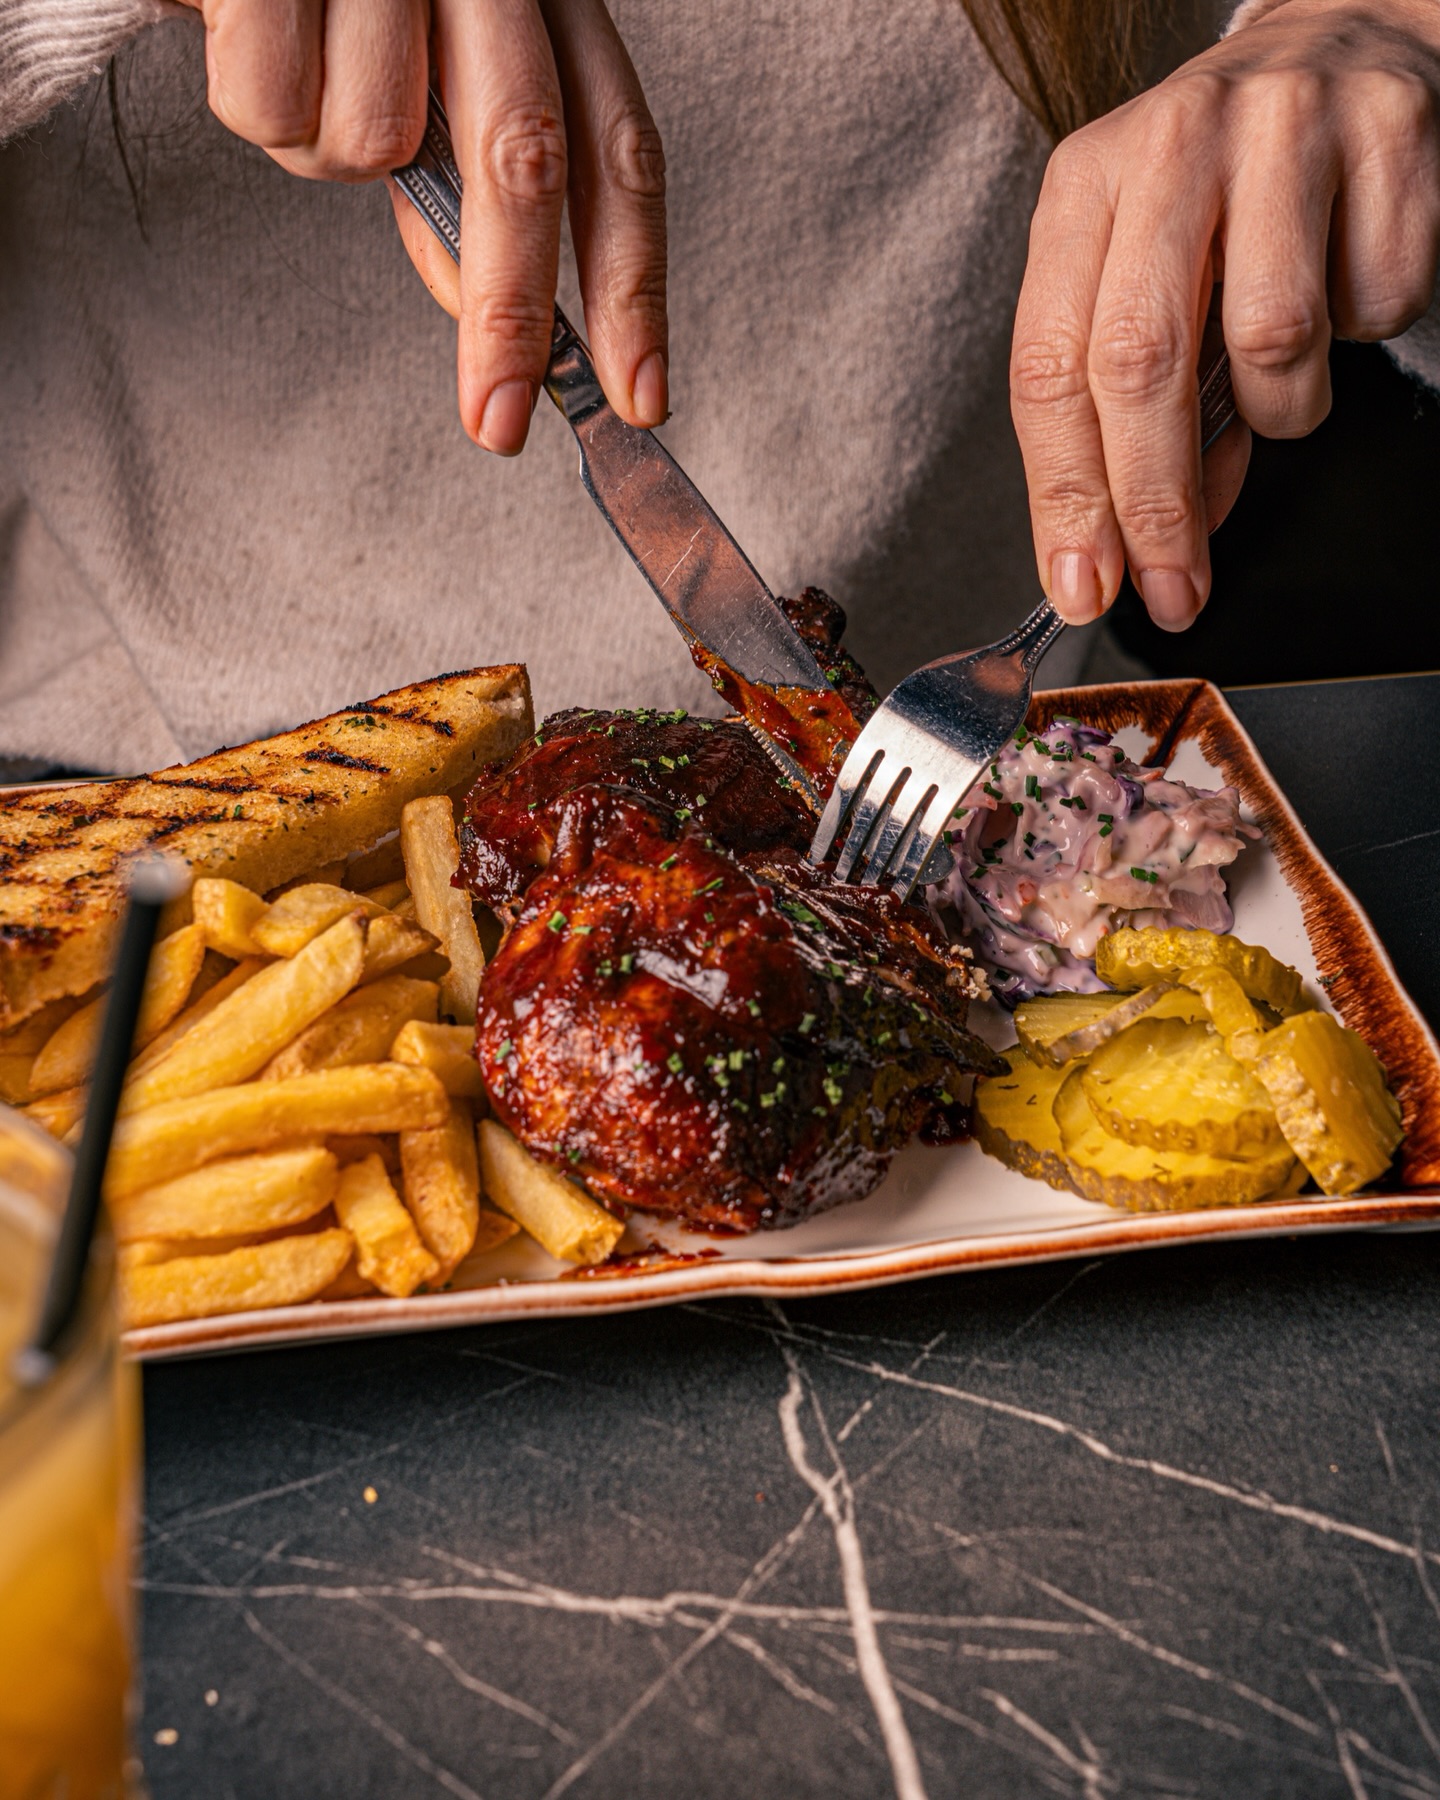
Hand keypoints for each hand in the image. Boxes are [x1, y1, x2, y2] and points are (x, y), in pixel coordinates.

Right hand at [181, 0, 666, 454]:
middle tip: (501, 420)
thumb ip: (469, 183)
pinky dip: (257, 104)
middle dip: (512, 312)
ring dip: (327, 151)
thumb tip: (481, 310)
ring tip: (305, 70)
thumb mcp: (432, 77)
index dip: (635, 283)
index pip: (619, 150)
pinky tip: (250, 36)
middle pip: (526, 161)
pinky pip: (280, 107)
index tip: (637, 396)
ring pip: (374, 141)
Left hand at [1011, 0, 1439, 630]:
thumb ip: (1134, 407)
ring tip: (1286, 386)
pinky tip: (1346, 292)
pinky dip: (1365, 334)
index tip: (1083, 585)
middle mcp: (1171, 145)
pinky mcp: (1388, 129)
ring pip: (1273, 339)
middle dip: (1156, 501)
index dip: (1066, 494)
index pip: (1048, 365)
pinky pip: (1375, 301)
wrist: (1346, 37)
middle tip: (1176, 584)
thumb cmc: (1230, 189)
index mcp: (1085, 186)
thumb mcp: (1151, 277)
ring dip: (1283, 409)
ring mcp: (1282, 127)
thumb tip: (1144, 544)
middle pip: (1141, 361)